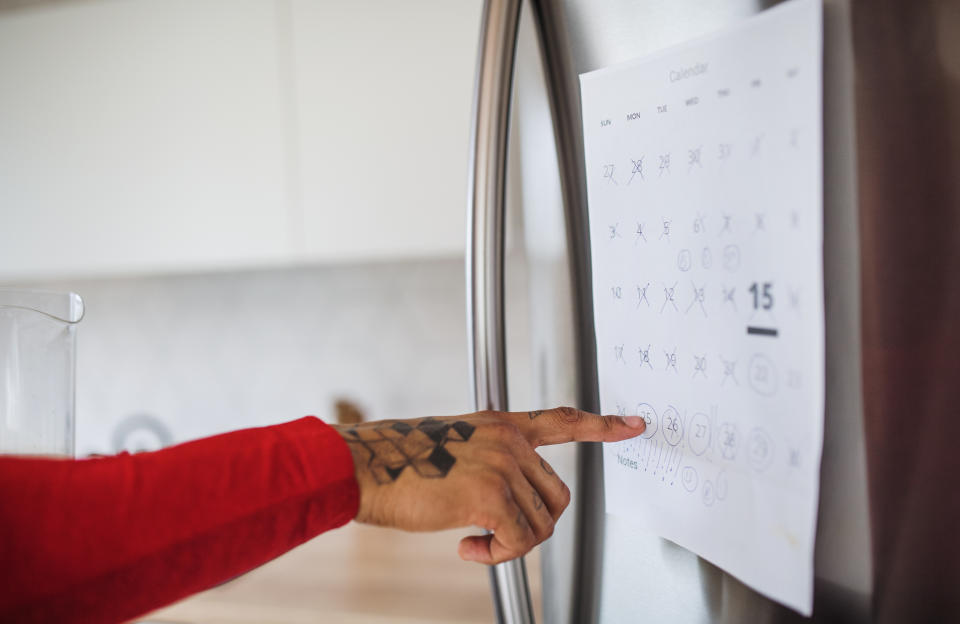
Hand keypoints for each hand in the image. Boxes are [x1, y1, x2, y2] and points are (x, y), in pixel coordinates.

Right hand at [333, 407, 644, 564]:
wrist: (366, 467)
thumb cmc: (400, 463)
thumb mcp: (454, 447)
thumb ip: (489, 460)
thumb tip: (508, 500)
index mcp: (501, 425)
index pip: (562, 421)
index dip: (602, 425)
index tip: (635, 425)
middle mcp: (509, 441)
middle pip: (556, 495)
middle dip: (532, 524)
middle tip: (496, 534)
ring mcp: (502, 466)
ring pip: (540, 524)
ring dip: (510, 544)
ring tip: (473, 540)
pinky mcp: (490, 496)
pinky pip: (519, 540)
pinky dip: (497, 555)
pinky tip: (467, 547)